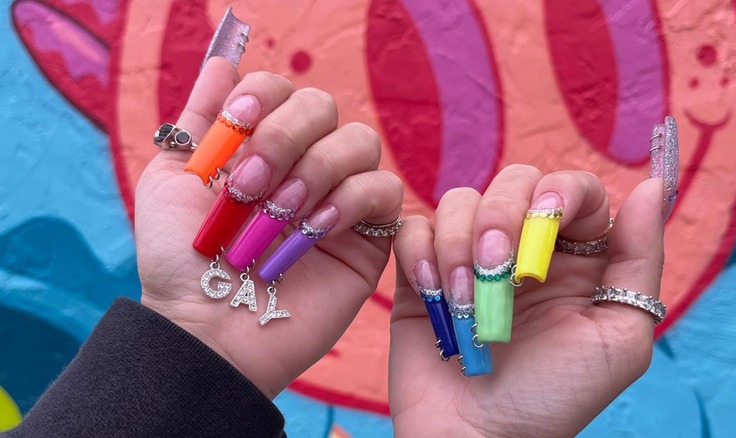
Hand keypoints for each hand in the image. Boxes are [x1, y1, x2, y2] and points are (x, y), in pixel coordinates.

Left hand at [135, 58, 402, 398]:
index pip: (281, 89)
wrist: (206, 326)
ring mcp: (340, 199)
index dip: (263, 95)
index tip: (234, 125)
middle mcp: (304, 165)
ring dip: (315, 170)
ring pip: (360, 142)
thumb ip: (199, 121)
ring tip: (280, 213)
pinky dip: (350, 200)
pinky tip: (314, 229)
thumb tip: (222, 60)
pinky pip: (384, 191)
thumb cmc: (182, 260)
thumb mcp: (172, 181)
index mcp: (261, 147)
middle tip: (250, 185)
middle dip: (284, 136)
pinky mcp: (369, 237)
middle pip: (324, 106)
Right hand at [391, 165, 662, 436]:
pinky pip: (414, 228)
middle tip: (500, 269)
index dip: (561, 191)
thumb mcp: (617, 338)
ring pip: (460, 200)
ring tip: (465, 299)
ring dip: (460, 243)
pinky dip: (421, 251)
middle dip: (504, 216)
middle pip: (514, 181)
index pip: (573, 189)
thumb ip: (639, 261)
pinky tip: (433, 291)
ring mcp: (471, 257)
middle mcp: (524, 249)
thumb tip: (650, 186)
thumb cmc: (552, 399)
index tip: (547, 219)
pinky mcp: (423, 272)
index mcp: (575, 259)